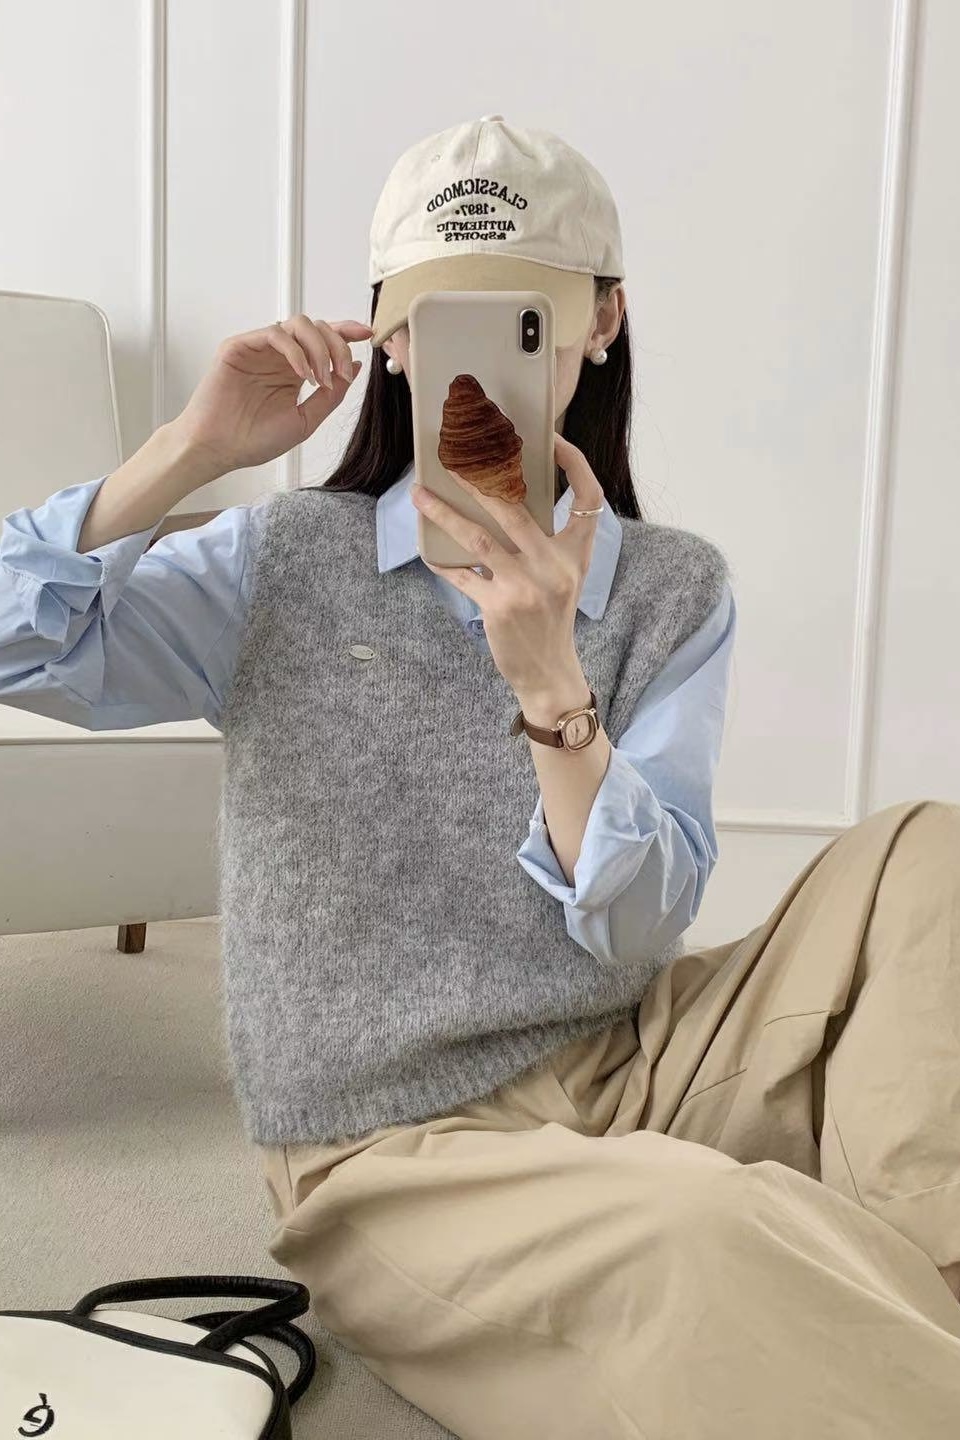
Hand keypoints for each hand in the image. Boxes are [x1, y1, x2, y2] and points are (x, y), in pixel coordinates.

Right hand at [171, 315, 374, 474]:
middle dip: (337, 345)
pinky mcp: (239, 347)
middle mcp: (279, 357)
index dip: (346, 333)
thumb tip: (354, 367)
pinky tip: (302, 374)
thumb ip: (331, 396)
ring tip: (320, 378)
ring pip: (298, 324)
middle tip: (341, 371)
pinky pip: (274, 334)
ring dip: (318, 347)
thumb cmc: (254, 440)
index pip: (324, 342)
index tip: (367, 334)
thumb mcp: (305, 420)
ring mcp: (259, 349)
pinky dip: (295, 350)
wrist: (219, 450)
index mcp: (294, 371)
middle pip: (317, 328)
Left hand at [411, 432, 603, 699]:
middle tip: (454, 455)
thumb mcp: (563, 577)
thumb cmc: (552, 618)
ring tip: (419, 493)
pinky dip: (441, 561)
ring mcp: (526, 586)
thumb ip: (545, 541)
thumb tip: (502, 499)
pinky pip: (461, 575)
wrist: (549, 671)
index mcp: (575, 554)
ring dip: (443, 513)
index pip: (588, 498)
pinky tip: (426, 548)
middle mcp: (554, 566)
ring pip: (477, 537)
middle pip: (514, 508)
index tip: (550, 437)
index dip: (574, 463)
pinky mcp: (499, 607)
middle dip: (480, 477)